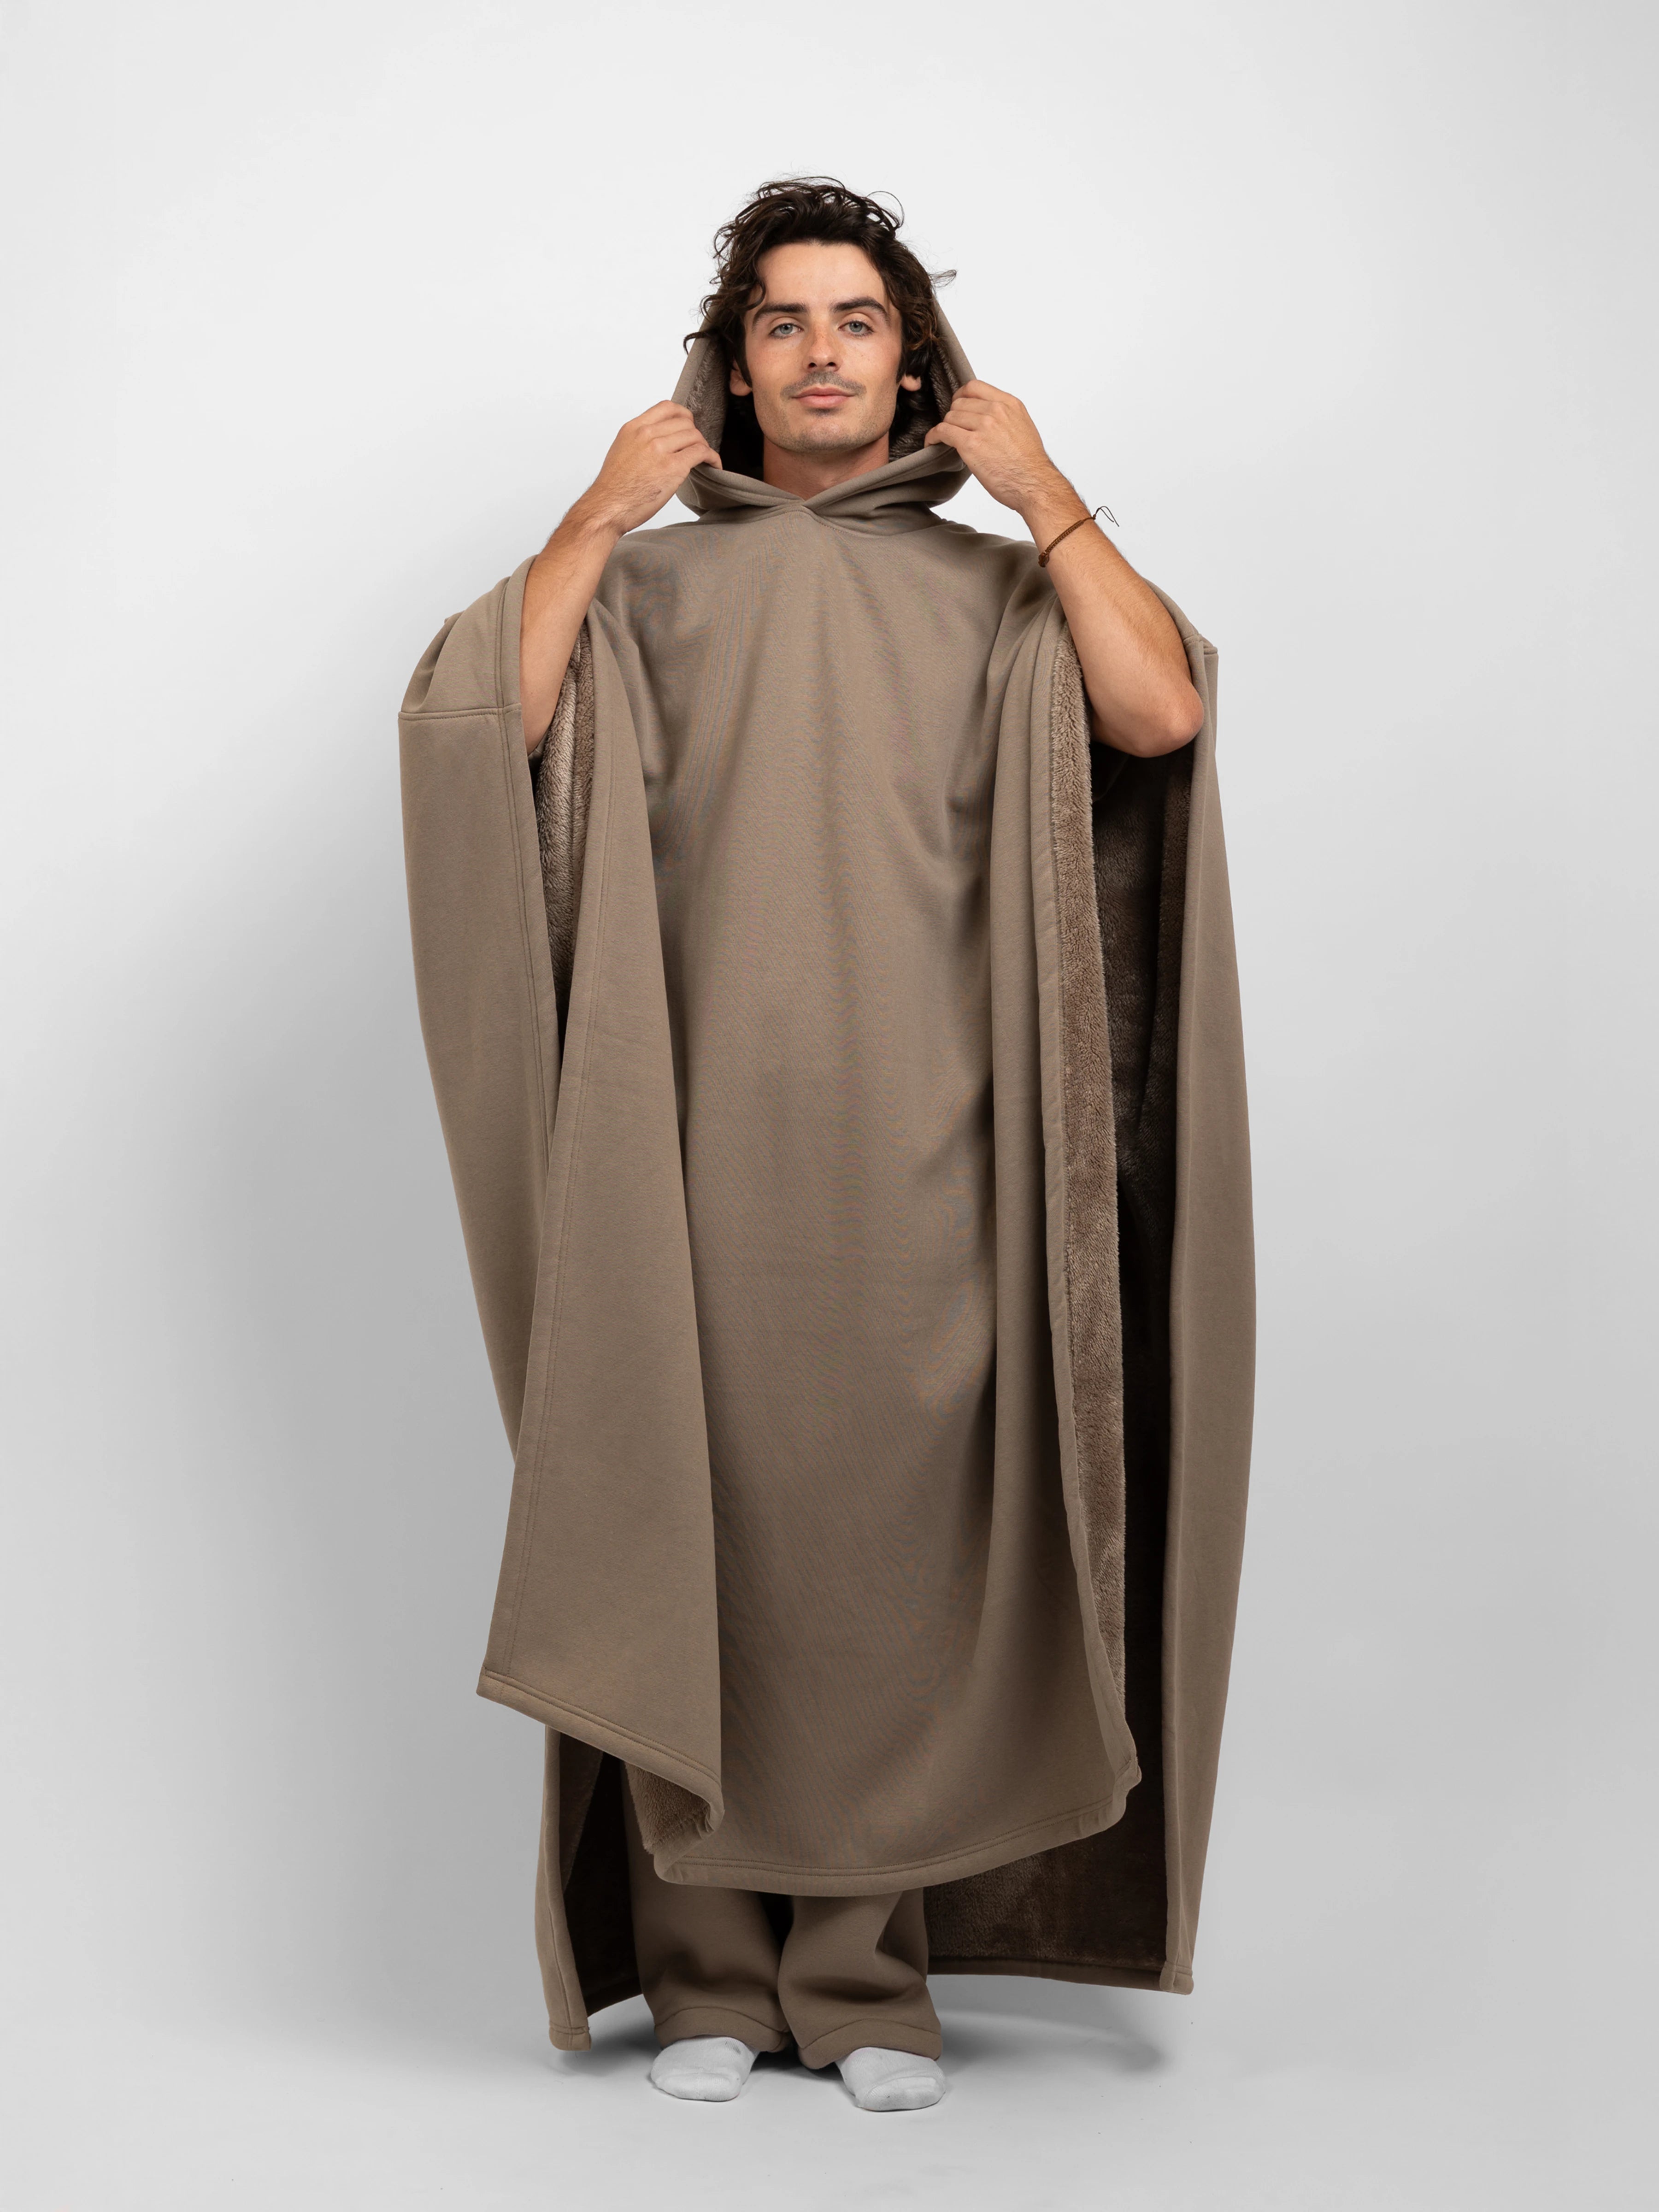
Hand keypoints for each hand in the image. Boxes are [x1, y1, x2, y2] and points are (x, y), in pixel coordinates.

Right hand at [575, 402, 722, 538]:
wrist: (607, 507)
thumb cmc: (613, 488)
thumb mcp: (622, 451)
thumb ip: (640, 441)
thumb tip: (660, 443)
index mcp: (634, 428)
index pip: (666, 407)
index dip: (683, 415)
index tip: (687, 425)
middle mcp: (647, 434)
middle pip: (684, 422)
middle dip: (695, 434)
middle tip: (696, 448)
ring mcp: (660, 449)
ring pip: (695, 436)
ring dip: (703, 447)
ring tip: (705, 459)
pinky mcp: (673, 467)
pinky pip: (701, 453)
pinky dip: (712, 458)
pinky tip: (714, 465)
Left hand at [923, 381, 1079, 529]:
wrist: (1034, 484)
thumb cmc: (1029, 464)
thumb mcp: (1022, 428)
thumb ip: (1004, 417)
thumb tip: (985, 418)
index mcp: (1009, 404)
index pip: (974, 387)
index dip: (961, 396)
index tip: (958, 407)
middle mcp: (996, 410)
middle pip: (959, 403)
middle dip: (953, 416)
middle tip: (953, 431)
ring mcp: (983, 426)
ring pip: (950, 417)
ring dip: (945, 428)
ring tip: (944, 439)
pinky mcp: (971, 444)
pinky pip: (943, 431)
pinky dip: (933, 436)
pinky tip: (932, 443)